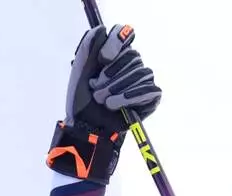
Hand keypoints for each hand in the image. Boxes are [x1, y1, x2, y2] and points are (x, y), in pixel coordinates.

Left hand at [47, 24, 161, 183]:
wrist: (86, 129)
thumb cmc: (81, 103)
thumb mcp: (79, 73)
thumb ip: (88, 48)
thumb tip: (103, 30)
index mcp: (114, 55)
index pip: (125, 34)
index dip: (116, 43)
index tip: (103, 58)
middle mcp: (130, 65)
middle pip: (132, 56)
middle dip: (110, 75)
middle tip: (96, 91)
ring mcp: (142, 81)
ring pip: (140, 72)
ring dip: (117, 89)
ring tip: (103, 102)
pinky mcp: (151, 98)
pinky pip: (148, 90)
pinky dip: (129, 97)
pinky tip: (115, 105)